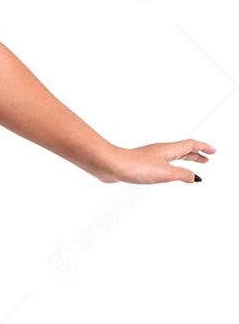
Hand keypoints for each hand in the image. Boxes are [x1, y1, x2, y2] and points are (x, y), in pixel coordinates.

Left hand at [98, 139, 215, 184]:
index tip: (213, 152)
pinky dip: (172, 166)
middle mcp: (159, 151)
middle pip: (182, 150)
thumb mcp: (166, 173)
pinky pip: (162, 163)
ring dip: (184, 160)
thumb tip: (195, 178)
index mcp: (168, 150)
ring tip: (192, 166)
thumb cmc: (136, 167)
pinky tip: (167, 172)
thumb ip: (183, 175)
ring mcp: (149, 157)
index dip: (203, 148)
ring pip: (172, 157)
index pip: (190, 145)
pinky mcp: (140, 164)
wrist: (109, 165)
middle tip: (206, 159)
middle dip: (196, 155)